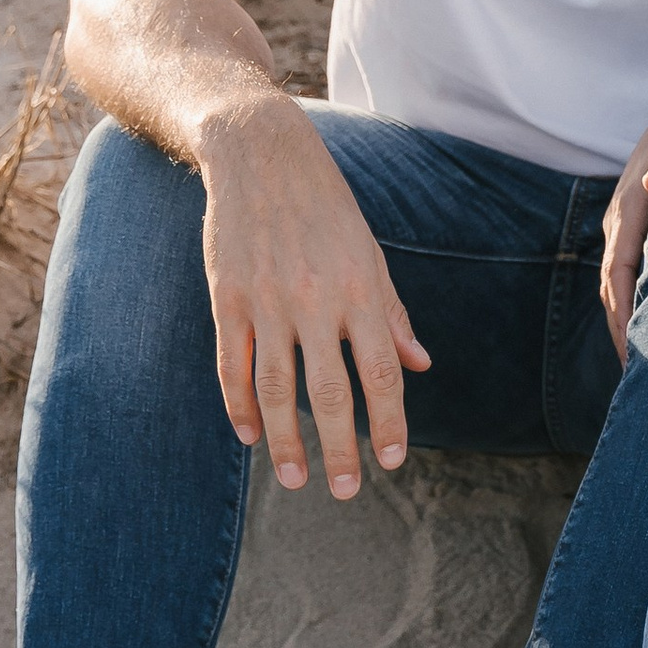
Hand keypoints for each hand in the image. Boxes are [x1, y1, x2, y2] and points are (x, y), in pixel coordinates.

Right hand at [196, 93, 428, 497]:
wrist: (260, 156)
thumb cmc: (326, 208)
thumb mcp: (369, 253)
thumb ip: (391, 313)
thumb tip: (420, 365)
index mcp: (359, 289)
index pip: (380, 371)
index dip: (388, 421)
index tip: (392, 462)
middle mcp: (314, 299)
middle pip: (329, 391)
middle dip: (338, 447)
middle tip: (343, 491)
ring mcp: (266, 300)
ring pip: (276, 387)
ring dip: (286, 440)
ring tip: (295, 478)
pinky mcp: (227, 297)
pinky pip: (233, 364)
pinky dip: (239, 404)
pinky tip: (250, 435)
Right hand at [599, 95, 647, 356]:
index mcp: (628, 207)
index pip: (619, 268)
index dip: (624, 309)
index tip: (633, 347)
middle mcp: (620, 223)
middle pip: (612, 287)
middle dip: (620, 330)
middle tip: (636, 378)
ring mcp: (627, 232)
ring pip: (618, 287)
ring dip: (624, 325)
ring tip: (640, 371)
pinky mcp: (639, 237)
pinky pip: (630, 279)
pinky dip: (635, 309)